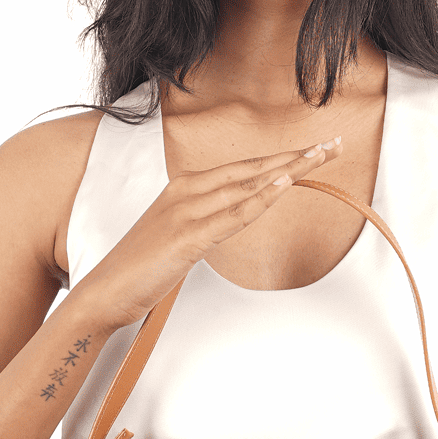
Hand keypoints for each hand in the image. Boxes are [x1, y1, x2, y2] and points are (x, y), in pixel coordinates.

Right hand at [74, 138, 341, 326]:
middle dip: (295, 156)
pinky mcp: (187, 237)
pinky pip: (232, 215)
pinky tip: (284, 185)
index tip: (314, 151)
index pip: (243, 168)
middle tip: (333, 146)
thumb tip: (235, 217)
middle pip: (252, 168)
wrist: (104, 292)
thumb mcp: (180, 236)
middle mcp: (187, 191)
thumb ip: (208, 222)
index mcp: (185, 188)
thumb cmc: (141, 268)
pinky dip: (260, 199)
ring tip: (321, 157)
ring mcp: (186, 212)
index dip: (281, 158)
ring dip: (288, 169)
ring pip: (248, 185)